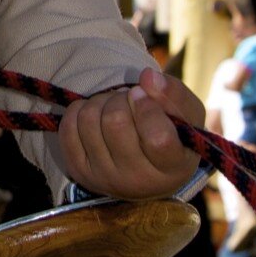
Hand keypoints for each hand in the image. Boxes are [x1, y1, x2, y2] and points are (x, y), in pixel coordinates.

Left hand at [57, 67, 203, 198]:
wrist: (146, 170)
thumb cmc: (173, 136)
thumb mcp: (187, 115)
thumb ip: (174, 94)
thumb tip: (147, 76)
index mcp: (172, 168)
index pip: (157, 138)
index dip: (147, 107)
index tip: (142, 94)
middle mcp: (137, 180)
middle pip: (115, 122)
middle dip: (121, 98)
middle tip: (129, 98)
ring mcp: (104, 178)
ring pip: (89, 120)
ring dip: (101, 101)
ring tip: (114, 106)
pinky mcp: (79, 171)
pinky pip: (68, 128)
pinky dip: (79, 111)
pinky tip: (96, 115)